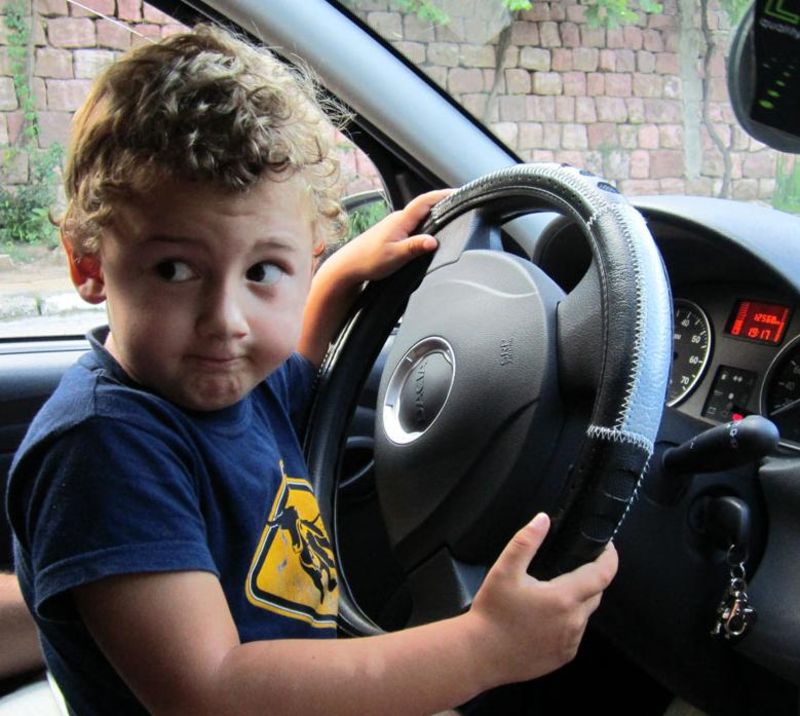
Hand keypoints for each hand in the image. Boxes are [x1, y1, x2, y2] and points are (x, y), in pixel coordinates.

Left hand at [333, 189, 450, 282]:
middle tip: (460, 206)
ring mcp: (394, 225)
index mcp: (400, 220)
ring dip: (433, 215)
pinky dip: (424, 226)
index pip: (425, 201)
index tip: (458, 192)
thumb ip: (415, 247)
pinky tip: (428, 233)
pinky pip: (413, 225)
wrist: (347, 266)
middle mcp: (398, 219)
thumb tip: (434, 241)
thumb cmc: (367, 260)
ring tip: (449, 218)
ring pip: (418, 217)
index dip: (442, 194)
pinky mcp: (392, 234)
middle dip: (442, 204)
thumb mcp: (395, 255)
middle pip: (424, 206)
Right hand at [467, 513, 617, 687]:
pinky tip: (543, 617)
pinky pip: (574, 633)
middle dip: (589, 577)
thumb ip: (526, 541)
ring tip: (549, 593)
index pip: (603, 575)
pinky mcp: (563, 656)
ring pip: (584, 614)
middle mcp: (573, 622)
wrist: (480, 654)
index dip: (610, 557)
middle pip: (595, 593)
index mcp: (564, 598)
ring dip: (576, 601)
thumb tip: (542, 520)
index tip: (607, 547)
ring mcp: (570, 642)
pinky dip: (567, 621)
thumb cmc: (492, 614)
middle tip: (566, 568)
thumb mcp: (504, 570)